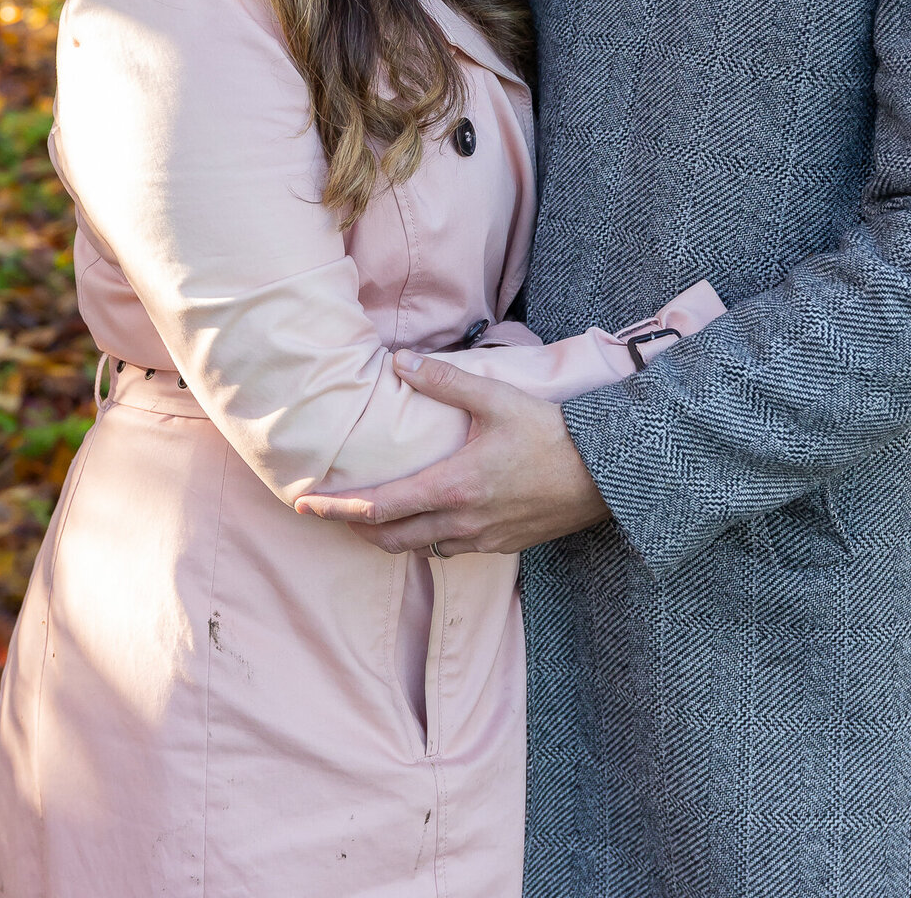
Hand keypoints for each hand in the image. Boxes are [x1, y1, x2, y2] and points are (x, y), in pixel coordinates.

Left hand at [294, 351, 609, 555]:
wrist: (605, 474)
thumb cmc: (550, 434)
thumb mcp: (496, 399)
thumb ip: (445, 381)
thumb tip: (400, 362)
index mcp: (451, 488)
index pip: (378, 507)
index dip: (336, 508)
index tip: (306, 505)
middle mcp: (461, 523)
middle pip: (390, 539)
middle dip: (355, 528)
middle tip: (332, 513)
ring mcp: (483, 540)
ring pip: (420, 547)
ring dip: (391, 535)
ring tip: (375, 515)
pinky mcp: (504, 545)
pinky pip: (451, 548)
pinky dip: (427, 537)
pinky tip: (430, 518)